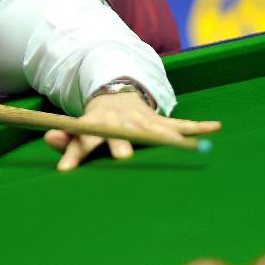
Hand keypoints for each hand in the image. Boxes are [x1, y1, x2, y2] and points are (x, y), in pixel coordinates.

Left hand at [43, 92, 220, 171]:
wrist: (116, 94)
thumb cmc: (96, 122)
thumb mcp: (78, 128)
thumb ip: (66, 139)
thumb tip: (48, 139)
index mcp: (98, 125)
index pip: (84, 140)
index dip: (74, 154)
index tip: (65, 170)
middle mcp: (121, 123)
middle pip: (121, 136)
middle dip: (122, 146)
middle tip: (123, 159)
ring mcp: (143, 121)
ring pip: (155, 131)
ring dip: (168, 139)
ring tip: (184, 147)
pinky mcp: (160, 121)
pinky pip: (182, 124)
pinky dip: (198, 127)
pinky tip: (215, 127)